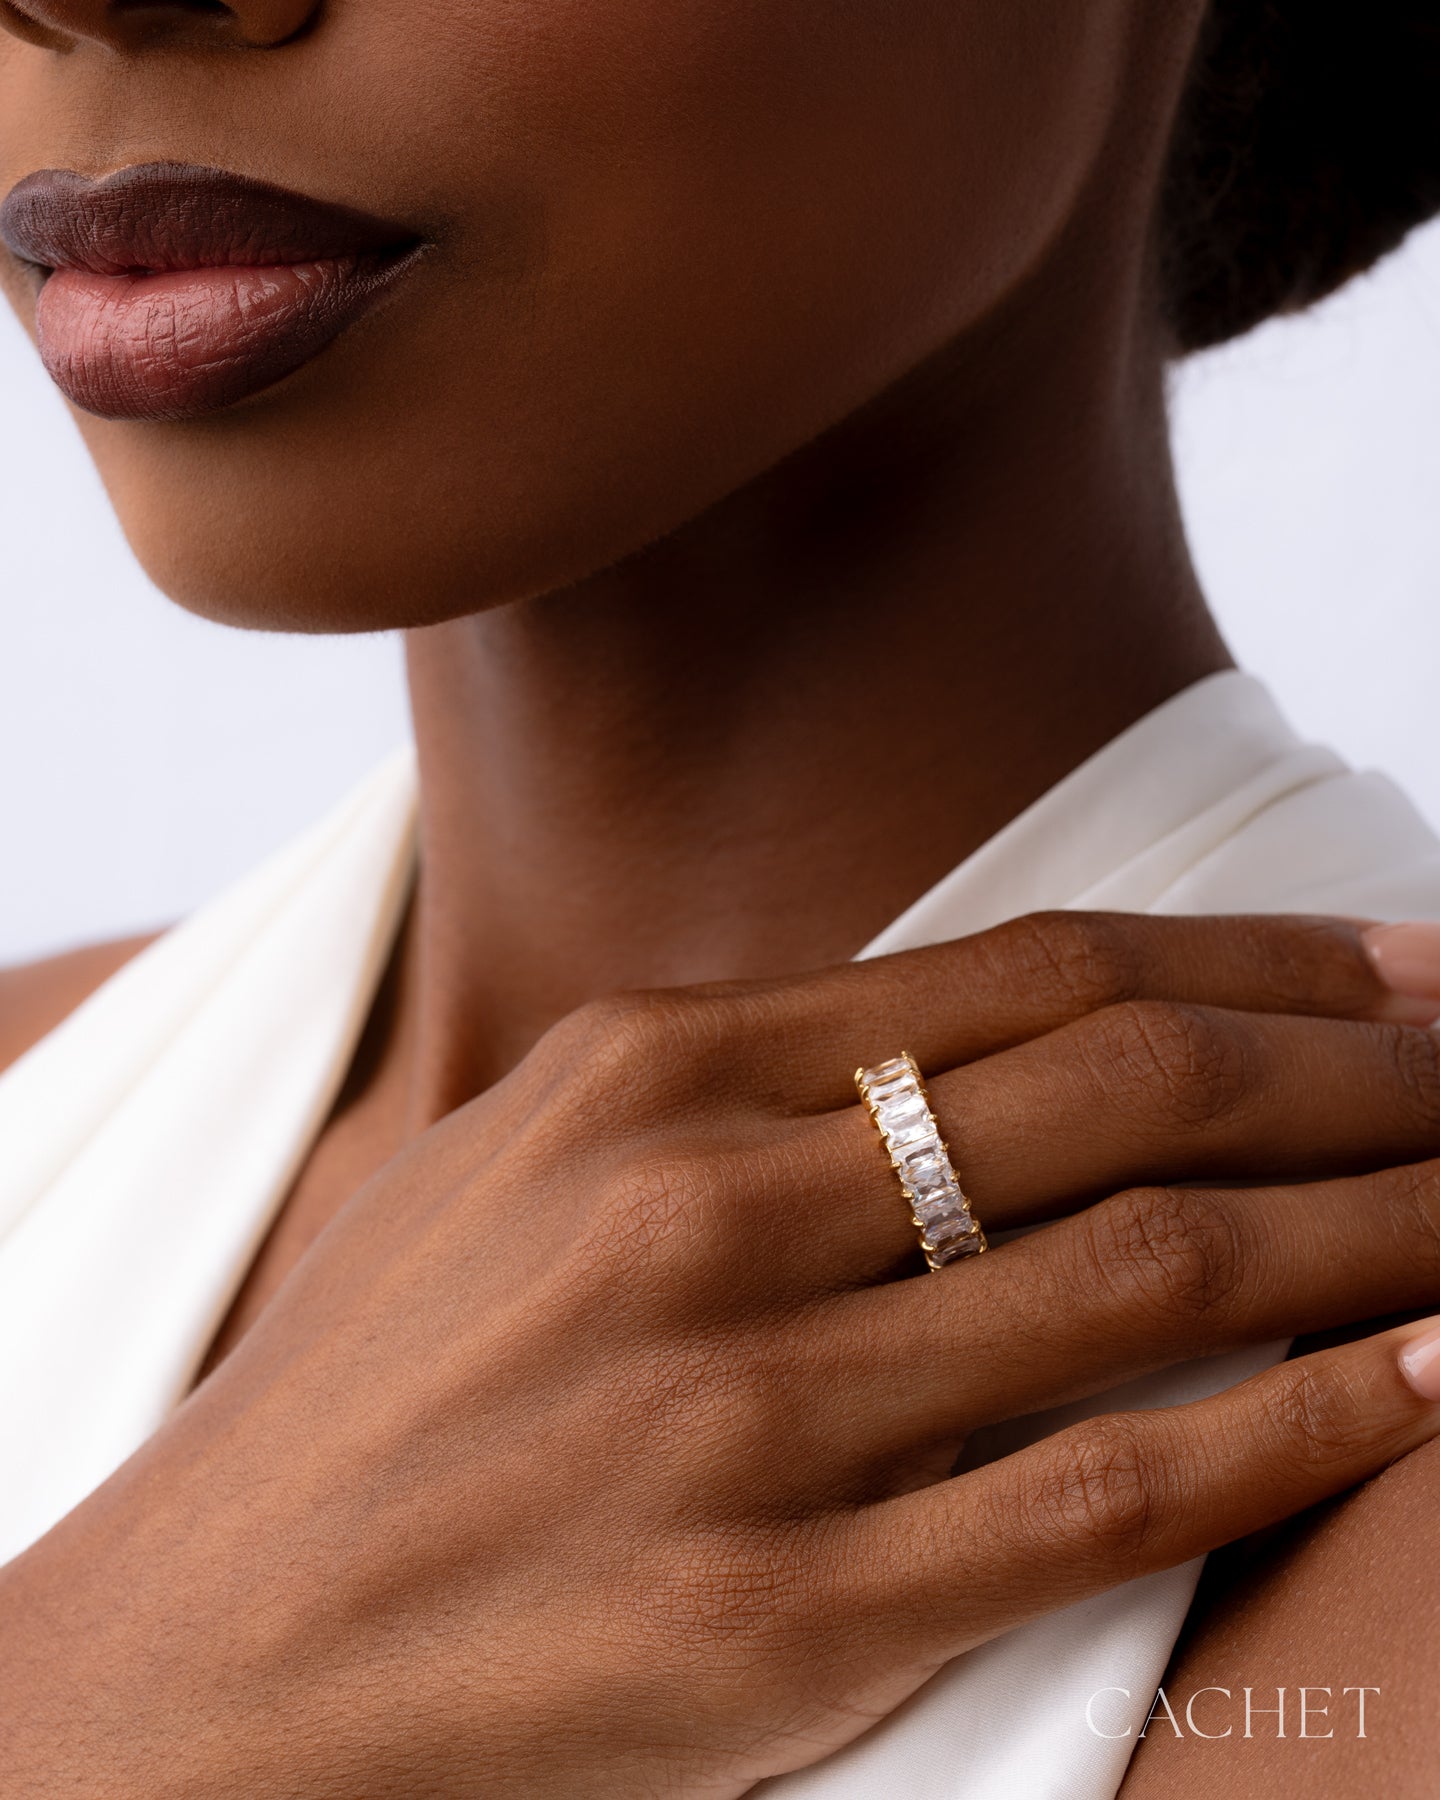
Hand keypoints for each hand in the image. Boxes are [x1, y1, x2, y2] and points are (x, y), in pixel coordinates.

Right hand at [9, 912, 1439, 1797]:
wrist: (214, 1654)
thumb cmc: (384, 1391)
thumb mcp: (530, 1163)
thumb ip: (741, 1089)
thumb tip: (983, 1042)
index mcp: (647, 1077)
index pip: (1026, 976)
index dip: (1245, 962)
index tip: (1396, 965)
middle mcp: (707, 1215)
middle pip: (1120, 1097)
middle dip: (1352, 1074)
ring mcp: (753, 1416)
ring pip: (1152, 1281)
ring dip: (1370, 1230)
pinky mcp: (785, 1614)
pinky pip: (1109, 1497)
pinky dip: (1292, 1427)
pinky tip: (1413, 1381)